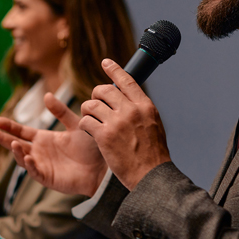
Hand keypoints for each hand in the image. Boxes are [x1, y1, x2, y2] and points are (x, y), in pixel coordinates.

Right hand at [0, 92, 107, 196]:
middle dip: (0, 139)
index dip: (8, 126)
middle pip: (14, 144)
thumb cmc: (91, 147)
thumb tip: (46, 95)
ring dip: (16, 151)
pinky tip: (27, 157)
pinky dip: (29, 165)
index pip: (21, 131)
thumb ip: (61, 112)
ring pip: (22, 158)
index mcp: (44, 139)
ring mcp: (42, 165)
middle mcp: (39, 152)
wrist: (103, 166)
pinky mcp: (48, 178)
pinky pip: (34, 172)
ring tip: (14, 143)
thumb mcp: (75, 124)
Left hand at [78, 59, 171, 190]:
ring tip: (90, 120)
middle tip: (94, 103)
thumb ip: (140, 111)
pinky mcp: (104, 135)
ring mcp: (117, 122)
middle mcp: (131, 110)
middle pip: (104, 90)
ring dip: (87, 111)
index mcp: (145, 107)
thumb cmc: (152, 155)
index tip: (105, 62)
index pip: (127, 81)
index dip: (114, 69)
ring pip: (91, 104)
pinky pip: (86, 121)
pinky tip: (89, 131)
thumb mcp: (153, 126)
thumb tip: (127, 100)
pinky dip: (84, 125)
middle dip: (96, 95)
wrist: (151, 176)